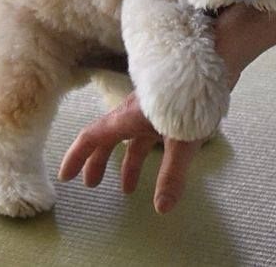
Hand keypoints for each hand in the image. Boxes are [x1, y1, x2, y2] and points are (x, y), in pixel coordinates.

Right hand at [58, 92, 203, 213]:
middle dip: (98, 162)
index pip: (92, 136)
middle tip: (93, 185)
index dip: (76, 156)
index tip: (65, 176)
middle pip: (108, 138)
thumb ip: (172, 174)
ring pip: (130, 138)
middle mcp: (134, 112)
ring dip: (126, 162)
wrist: (209, 67)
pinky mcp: (167, 109)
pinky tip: (160, 164)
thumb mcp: (182, 140)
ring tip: (128, 189)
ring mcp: (150, 110)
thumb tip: (161, 208)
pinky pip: (148, 134)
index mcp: (128, 117)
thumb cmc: (191, 98)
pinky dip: (147, 152)